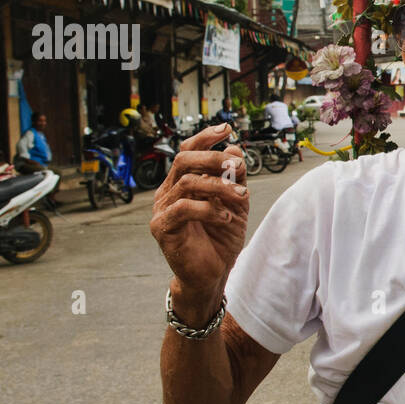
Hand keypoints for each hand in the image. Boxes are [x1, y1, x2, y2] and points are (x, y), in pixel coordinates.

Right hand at [149, 123, 249, 314]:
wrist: (212, 274)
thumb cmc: (220, 239)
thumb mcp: (235, 204)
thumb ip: (234, 179)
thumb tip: (235, 149)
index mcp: (182, 183)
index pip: (187, 151)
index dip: (205, 137)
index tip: (227, 129)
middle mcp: (168, 192)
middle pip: (184, 160)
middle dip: (213, 157)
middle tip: (238, 165)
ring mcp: (162, 210)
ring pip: (188, 182)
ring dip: (220, 186)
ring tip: (242, 198)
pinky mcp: (162, 228)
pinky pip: (184, 208)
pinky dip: (210, 209)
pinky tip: (227, 218)